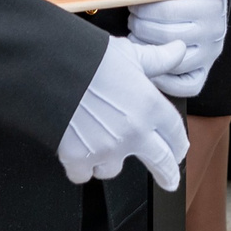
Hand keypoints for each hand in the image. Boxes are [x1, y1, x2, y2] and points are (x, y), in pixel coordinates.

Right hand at [58, 36, 188, 191]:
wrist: (51, 68)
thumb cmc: (90, 58)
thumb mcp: (130, 53)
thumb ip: (157, 59)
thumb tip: (179, 50)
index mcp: (150, 106)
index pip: (175, 133)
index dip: (179, 144)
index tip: (179, 151)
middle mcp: (133, 133)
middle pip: (161, 162)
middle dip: (167, 173)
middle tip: (169, 180)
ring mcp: (106, 150)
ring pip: (113, 168)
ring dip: (109, 160)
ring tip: (98, 141)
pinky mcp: (78, 159)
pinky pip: (83, 174)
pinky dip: (80, 166)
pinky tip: (77, 150)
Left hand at [125, 0, 228, 98]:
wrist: (206, 7)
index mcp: (211, 5)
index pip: (167, 11)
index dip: (144, 9)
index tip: (135, 5)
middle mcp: (214, 31)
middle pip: (166, 36)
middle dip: (141, 27)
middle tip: (133, 21)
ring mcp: (210, 54)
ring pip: (173, 62)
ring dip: (146, 51)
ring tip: (136, 38)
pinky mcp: (204, 71)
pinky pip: (185, 87)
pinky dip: (163, 81)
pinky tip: (149, 66)